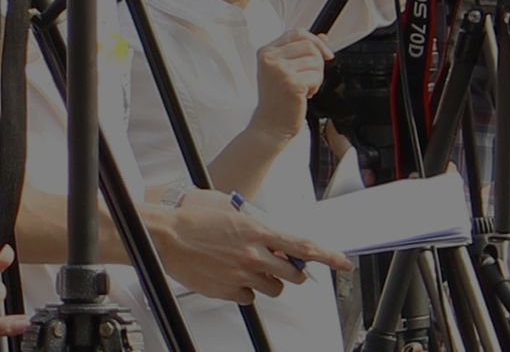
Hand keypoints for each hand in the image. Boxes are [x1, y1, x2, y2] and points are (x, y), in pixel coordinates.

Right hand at [142, 189, 350, 302]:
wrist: (166, 236)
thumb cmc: (194, 221)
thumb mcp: (233, 212)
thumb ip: (260, 226)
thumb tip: (278, 237)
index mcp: (257, 231)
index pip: (305, 246)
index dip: (330, 256)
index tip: (343, 262)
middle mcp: (253, 254)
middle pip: (293, 274)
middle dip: (292, 271)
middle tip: (282, 265)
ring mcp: (241, 275)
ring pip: (274, 288)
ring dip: (269, 280)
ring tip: (249, 268)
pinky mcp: (228, 290)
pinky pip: (250, 298)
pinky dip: (246, 290)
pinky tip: (233, 277)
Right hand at [253, 31, 328, 115]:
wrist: (270, 125)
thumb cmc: (276, 101)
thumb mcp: (283, 71)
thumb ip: (300, 52)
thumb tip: (322, 38)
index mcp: (266, 52)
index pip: (297, 33)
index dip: (315, 41)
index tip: (323, 52)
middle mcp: (271, 59)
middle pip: (309, 46)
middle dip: (317, 62)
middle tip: (310, 77)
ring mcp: (281, 71)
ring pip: (315, 61)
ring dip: (316, 76)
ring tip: (305, 88)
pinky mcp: (292, 83)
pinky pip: (317, 76)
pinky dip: (316, 86)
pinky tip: (305, 95)